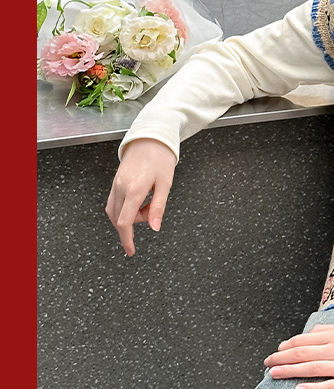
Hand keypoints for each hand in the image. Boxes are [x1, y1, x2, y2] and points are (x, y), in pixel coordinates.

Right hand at [105, 138, 176, 256]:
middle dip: (133, 225)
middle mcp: (121, 187)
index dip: (127, 239)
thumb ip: (159, 207)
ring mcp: (115, 183)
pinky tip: (138, 202)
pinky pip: (114, 201)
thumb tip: (155, 228)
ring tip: (147, 206)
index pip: (125, 222)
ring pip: (114, 211)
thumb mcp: (165, 184)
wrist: (150, 137)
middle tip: (151, 214)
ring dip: (128, 216)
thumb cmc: (160, 158)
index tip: (130, 250)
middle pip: (118, 219)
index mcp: (134, 189)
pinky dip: (123, 208)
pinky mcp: (115, 181)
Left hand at [263, 323, 333, 388]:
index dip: (286, 347)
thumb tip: (305, 335)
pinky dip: (313, 387)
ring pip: (312, 368)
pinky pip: (330, 386)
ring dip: (290, 371)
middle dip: (281, 359)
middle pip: (303, 354)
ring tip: (274, 376)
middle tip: (266, 365)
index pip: (303, 340)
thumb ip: (325, 330)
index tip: (275, 353)